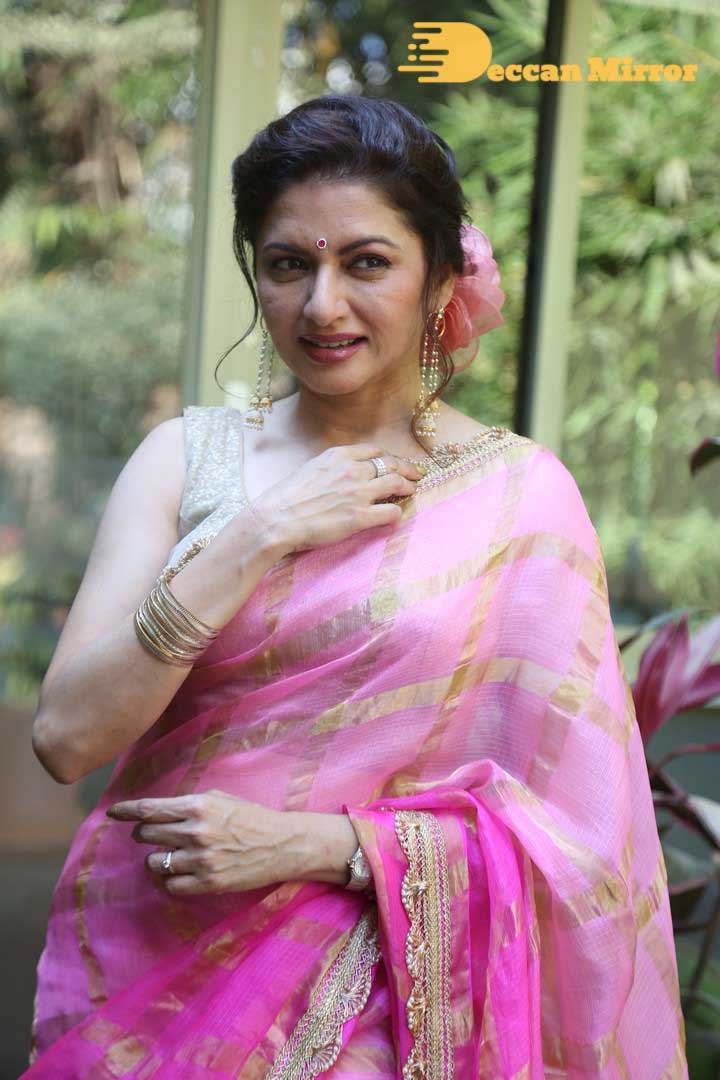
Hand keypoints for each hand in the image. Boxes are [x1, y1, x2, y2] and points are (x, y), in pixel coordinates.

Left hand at [106, 789, 297, 895]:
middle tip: (150, 834)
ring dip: (156, 858)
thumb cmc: (252, 817)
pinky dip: (169, 879)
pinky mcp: (208, 883)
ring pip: (155, 862)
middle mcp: (196, 831)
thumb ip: (189, 804)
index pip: (149, 809)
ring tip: (169, 855)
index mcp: (198, 806)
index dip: (126, 810)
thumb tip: (159, 811)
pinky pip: (170, 885)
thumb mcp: (221, 798)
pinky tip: (178, 872)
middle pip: (147, 834)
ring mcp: (201, 859)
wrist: (282, 844)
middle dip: (143, 833)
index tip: (112, 812)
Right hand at [250, 443, 424, 554]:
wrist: (277, 519)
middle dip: (407, 468)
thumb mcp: (311, 468)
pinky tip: (395, 516)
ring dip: (407, 486)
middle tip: (415, 474)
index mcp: (338, 455)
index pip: (374, 450)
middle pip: (390, 464)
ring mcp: (358, 493)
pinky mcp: (360, 517)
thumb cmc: (287, 497)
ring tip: (411, 490)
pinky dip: (397, 513)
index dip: (388, 456)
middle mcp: (352, 470)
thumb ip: (333, 467)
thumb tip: (347, 473)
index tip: (394, 462)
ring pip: (396, 483)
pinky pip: (391, 512)